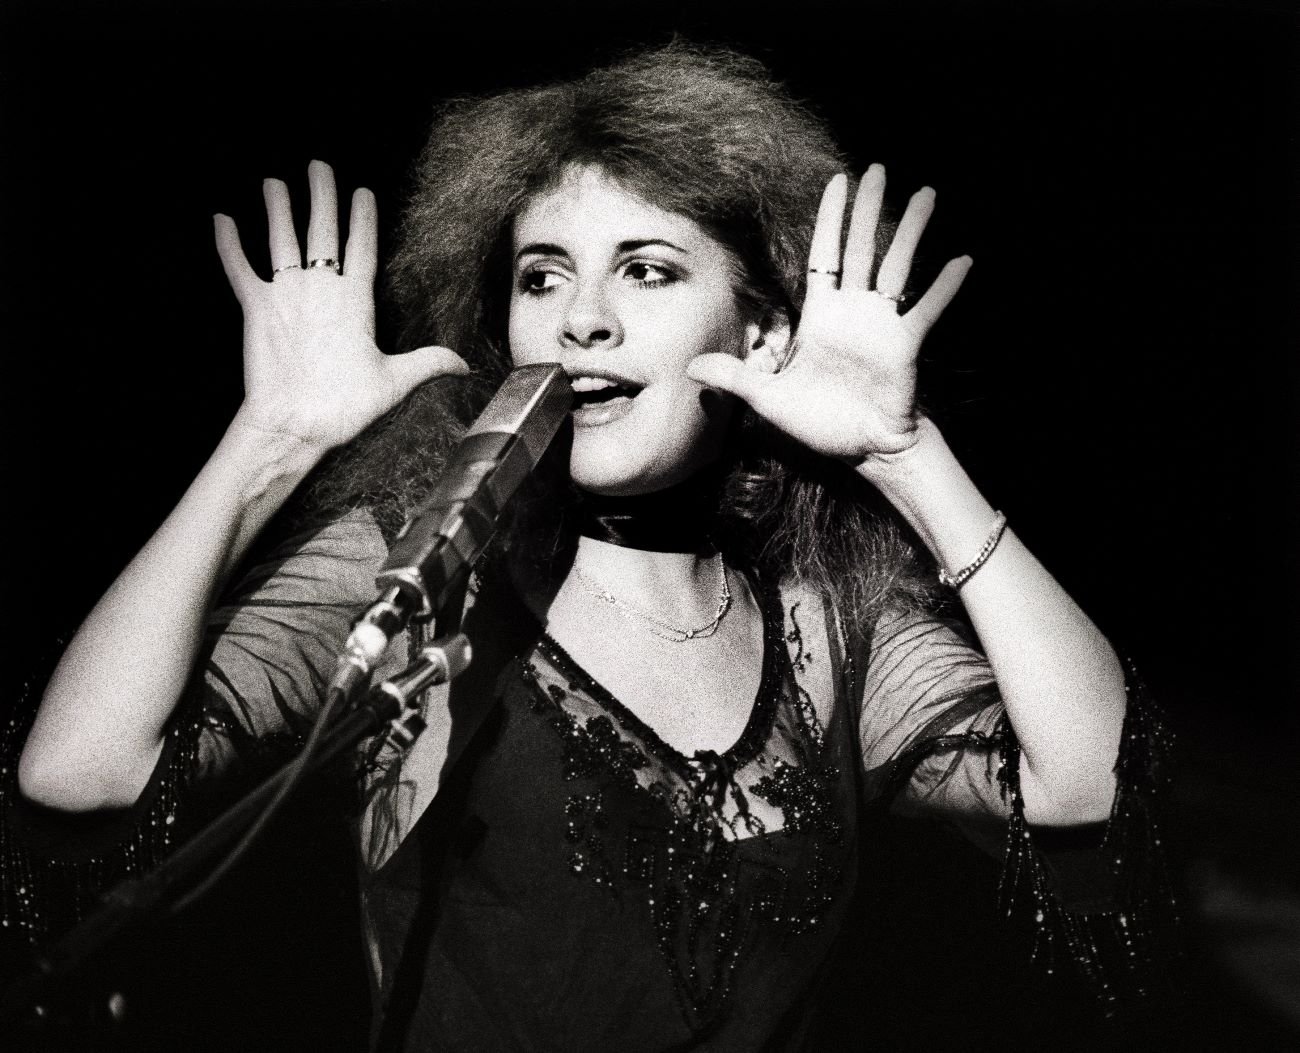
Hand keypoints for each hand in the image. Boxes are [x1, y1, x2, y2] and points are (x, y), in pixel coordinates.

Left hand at [214, 160, 466, 454]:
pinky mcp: (255, 308)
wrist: (291, 423)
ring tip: (273, 182)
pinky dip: (228, 244)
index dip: (363, 217)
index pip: (363, 247)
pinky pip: (238, 268)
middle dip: (322, 195)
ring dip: (277, 208)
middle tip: (319, 165)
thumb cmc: (342, 406)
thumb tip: (465, 364)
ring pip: (281, 239)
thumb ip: (428, 363)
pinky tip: (220, 220)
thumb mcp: (394, 384)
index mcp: (356, 301)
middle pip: (322, 231)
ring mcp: (285, 294)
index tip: (362, 192)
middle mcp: (320, 288)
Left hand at [687, 165, 969, 460]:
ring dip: (912, 232)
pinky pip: (926, 311)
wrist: (863, 450)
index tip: (839, 181)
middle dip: (869, 209)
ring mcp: (882, 325)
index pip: (825, 256)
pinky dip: (944, 288)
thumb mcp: (769, 399)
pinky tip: (962, 260)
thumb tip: (690, 367)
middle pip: (863, 249)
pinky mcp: (904, 345)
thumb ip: (736, 377)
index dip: (830, 220)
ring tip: (928, 194)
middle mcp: (855, 312)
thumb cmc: (821, 423)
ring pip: (897, 267)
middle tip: (880, 169)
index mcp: (823, 316)